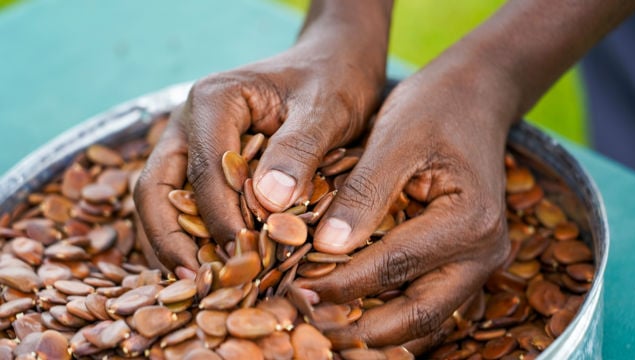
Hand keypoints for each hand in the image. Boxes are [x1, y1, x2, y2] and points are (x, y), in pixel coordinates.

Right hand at [133, 2, 389, 274]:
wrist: (333, 62)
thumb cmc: (333, 80)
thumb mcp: (327, 109)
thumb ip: (299, 150)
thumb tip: (268, 204)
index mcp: (213, 101)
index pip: (201, 171)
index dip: (217, 220)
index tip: (243, 259)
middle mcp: (190, 122)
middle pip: (156, 188)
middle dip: (172, 240)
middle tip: (198, 285)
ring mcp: (191, 143)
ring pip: (160, 200)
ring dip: (174, 244)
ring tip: (198, 287)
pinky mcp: (203, 162)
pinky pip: (182, 203)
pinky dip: (191, 235)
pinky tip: (211, 265)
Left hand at [296, 53, 515, 352]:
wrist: (476, 95)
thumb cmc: (434, 107)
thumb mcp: (394, 139)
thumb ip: (364, 194)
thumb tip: (329, 248)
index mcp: (470, 221)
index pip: (395, 267)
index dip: (342, 283)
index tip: (294, 290)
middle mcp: (485, 252)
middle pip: (419, 314)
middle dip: (360, 328)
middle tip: (308, 324)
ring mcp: (478, 260)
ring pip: (424, 315)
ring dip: (374, 327)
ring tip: (324, 324)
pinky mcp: (464, 259)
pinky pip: (426, 298)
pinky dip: (389, 308)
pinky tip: (352, 307)